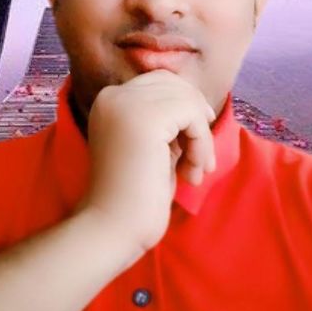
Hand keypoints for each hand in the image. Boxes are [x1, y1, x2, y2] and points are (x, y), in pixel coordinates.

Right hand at [76, 69, 215, 258]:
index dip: (186, 109)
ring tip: (194, 172)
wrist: (112, 227)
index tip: (194, 145)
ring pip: (188, 100)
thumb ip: (167, 122)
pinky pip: (193, 114)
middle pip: (176, 85)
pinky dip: (202, 144)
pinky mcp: (145, 118)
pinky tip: (191, 174)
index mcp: (109, 101)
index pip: (161, 82)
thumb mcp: (152, 147)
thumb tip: (199, 104)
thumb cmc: (134, 196)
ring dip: (201, 138)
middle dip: (196, 119)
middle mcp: (114, 95)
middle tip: (200, 159)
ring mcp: (127, 103)